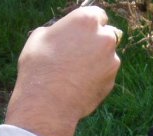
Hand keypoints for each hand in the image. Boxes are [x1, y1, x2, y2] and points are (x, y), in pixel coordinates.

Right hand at [5, 6, 121, 135]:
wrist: (48, 102)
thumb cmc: (39, 67)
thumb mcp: (40, 37)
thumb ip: (61, 30)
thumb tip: (65, 33)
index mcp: (86, 20)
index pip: (97, 15)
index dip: (89, 24)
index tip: (83, 32)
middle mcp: (104, 37)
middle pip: (106, 35)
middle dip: (95, 42)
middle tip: (78, 54)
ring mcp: (112, 60)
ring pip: (107, 56)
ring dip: (96, 61)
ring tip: (74, 73)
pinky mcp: (112, 80)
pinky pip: (105, 75)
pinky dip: (97, 78)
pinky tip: (79, 85)